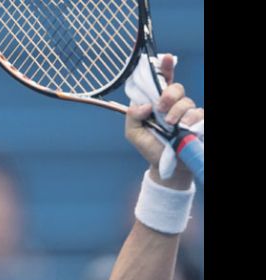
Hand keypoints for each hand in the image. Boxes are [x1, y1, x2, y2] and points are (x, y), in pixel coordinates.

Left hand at [125, 54, 203, 188]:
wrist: (166, 167)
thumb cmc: (150, 148)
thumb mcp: (134, 133)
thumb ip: (132, 116)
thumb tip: (145, 105)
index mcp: (157, 103)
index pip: (161, 81)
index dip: (165, 68)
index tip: (166, 58)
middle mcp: (173, 105)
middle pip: (176, 88)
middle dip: (169, 94)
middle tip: (161, 107)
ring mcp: (188, 113)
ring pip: (187, 101)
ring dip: (177, 112)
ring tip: (170, 125)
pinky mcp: (199, 123)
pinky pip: (200, 113)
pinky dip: (191, 119)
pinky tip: (185, 128)